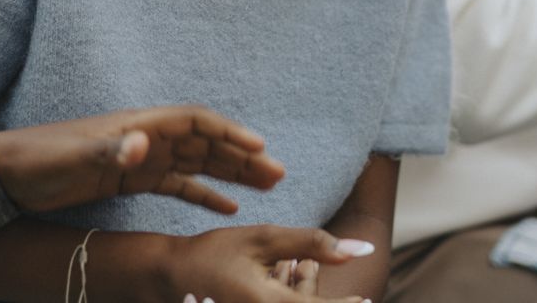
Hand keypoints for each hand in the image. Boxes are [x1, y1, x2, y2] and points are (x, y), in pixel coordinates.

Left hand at [0, 105, 285, 213]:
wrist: (7, 173)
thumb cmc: (37, 158)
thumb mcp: (74, 156)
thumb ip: (110, 150)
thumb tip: (144, 144)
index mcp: (138, 125)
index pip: (194, 122)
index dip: (228, 132)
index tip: (260, 147)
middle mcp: (145, 137)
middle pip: (205, 142)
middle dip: (242, 155)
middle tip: (279, 173)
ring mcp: (140, 158)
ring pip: (198, 163)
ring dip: (232, 173)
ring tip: (268, 185)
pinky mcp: (131, 179)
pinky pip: (178, 185)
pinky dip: (204, 193)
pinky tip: (227, 207)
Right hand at [168, 226, 372, 302]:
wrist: (171, 276)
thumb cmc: (214, 253)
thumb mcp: (262, 239)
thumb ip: (312, 243)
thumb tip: (360, 250)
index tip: (365, 299)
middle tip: (337, 293)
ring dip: (304, 301)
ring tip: (295, 280)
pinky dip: (289, 302)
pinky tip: (284, 291)